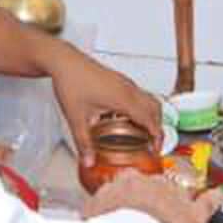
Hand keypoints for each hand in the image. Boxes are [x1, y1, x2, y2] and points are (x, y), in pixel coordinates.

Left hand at [48, 49, 159, 164]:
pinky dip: (142, 108)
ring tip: (143, 133)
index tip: (156, 149)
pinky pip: (139, 94)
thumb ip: (83, 143)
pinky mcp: (120, 80)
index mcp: (123, 99)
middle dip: (158, 127)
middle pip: (155, 109)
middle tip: (152, 143)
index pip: (150, 119)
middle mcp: (128, 89)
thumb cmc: (71, 82)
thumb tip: (88, 161)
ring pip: (149, 99)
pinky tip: (127, 118)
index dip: (157, 136)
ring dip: (151, 116)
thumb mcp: (77, 118)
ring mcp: (125, 83)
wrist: (64, 61)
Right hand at [88, 173, 219, 222]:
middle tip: (153, 213)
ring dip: (180, 201)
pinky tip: (218, 196)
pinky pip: (209, 201)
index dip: (133, 191)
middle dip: (157, 197)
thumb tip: (87, 218)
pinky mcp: (194, 215)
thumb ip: (94, 211)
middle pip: (158, 185)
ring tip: (179, 210)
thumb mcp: (91, 216)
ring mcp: (176, 197)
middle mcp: (153, 184)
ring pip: (182, 192)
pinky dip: (215, 198)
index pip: (131, 179)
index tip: (132, 199)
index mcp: (126, 182)